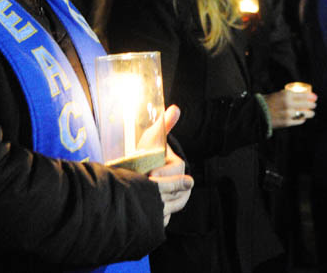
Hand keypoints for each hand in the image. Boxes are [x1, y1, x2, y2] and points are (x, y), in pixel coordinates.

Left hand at [148, 105, 192, 225]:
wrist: (144, 169)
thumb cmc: (148, 152)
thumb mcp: (154, 137)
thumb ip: (165, 124)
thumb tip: (175, 108)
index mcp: (179, 166)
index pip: (178, 171)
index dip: (164, 173)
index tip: (150, 174)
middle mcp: (182, 184)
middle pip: (178, 190)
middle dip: (161, 190)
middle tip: (144, 187)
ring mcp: (177, 198)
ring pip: (174, 205)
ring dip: (160, 204)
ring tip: (145, 200)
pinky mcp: (168, 210)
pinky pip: (167, 217)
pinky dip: (158, 217)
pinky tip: (147, 213)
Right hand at [264, 88, 316, 128]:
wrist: (257, 113)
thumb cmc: (266, 102)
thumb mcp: (277, 94)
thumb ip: (286, 95)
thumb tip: (297, 95)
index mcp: (286, 94)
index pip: (304, 95)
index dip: (311, 96)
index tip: (315, 97)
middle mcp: (289, 104)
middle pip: (306, 104)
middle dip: (312, 105)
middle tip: (314, 105)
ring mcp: (288, 114)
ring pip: (304, 114)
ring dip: (310, 114)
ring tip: (311, 113)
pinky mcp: (287, 122)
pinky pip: (298, 121)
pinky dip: (302, 120)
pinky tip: (303, 119)